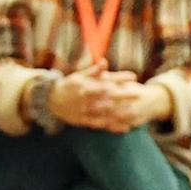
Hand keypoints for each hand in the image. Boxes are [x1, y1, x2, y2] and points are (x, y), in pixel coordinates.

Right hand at [49, 65, 163, 133]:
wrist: (51, 101)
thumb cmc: (68, 86)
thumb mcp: (78, 76)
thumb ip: (93, 71)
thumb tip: (105, 62)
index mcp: (87, 86)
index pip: (107, 81)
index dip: (120, 78)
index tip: (133, 76)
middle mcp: (87, 99)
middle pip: (109, 97)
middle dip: (125, 95)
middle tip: (139, 93)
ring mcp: (87, 111)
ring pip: (107, 113)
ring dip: (121, 112)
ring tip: (135, 111)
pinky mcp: (85, 121)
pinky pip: (102, 125)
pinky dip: (113, 126)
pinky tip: (125, 127)